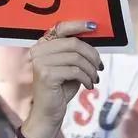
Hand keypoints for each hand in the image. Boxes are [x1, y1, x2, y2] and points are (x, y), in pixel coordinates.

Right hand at [24, 22, 102, 137]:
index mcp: (43, 45)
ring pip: (76, 58)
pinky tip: (89, 85)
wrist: (48, 112)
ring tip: (94, 78)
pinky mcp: (47, 75)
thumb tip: (94, 41)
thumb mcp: (69, 66)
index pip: (61, 28)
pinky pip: (75, 71)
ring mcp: (41, 62)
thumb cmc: (60, 88)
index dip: (78, 25)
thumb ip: (76, 52)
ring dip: (90, 69)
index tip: (93, 26)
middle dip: (91, 55)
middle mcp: (38, 51)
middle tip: (99, 66)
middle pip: (73, 43)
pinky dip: (86, 78)